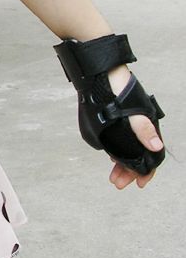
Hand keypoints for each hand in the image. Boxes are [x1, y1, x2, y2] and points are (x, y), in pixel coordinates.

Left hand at [107, 65, 163, 189]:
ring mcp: (127, 125)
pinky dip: (116, 153)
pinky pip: (120, 142)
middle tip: (118, 184)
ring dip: (122, 165)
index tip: (140, 183)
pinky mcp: (115, 121)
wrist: (101, 73)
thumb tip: (156, 147)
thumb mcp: (133, 112)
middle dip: (130, 172)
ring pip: (128, 150)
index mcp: (147, 126)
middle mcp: (139, 128)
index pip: (152, 154)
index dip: (147, 170)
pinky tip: (111, 159)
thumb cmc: (118, 89)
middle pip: (138, 155)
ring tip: (113, 178)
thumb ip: (144, 129)